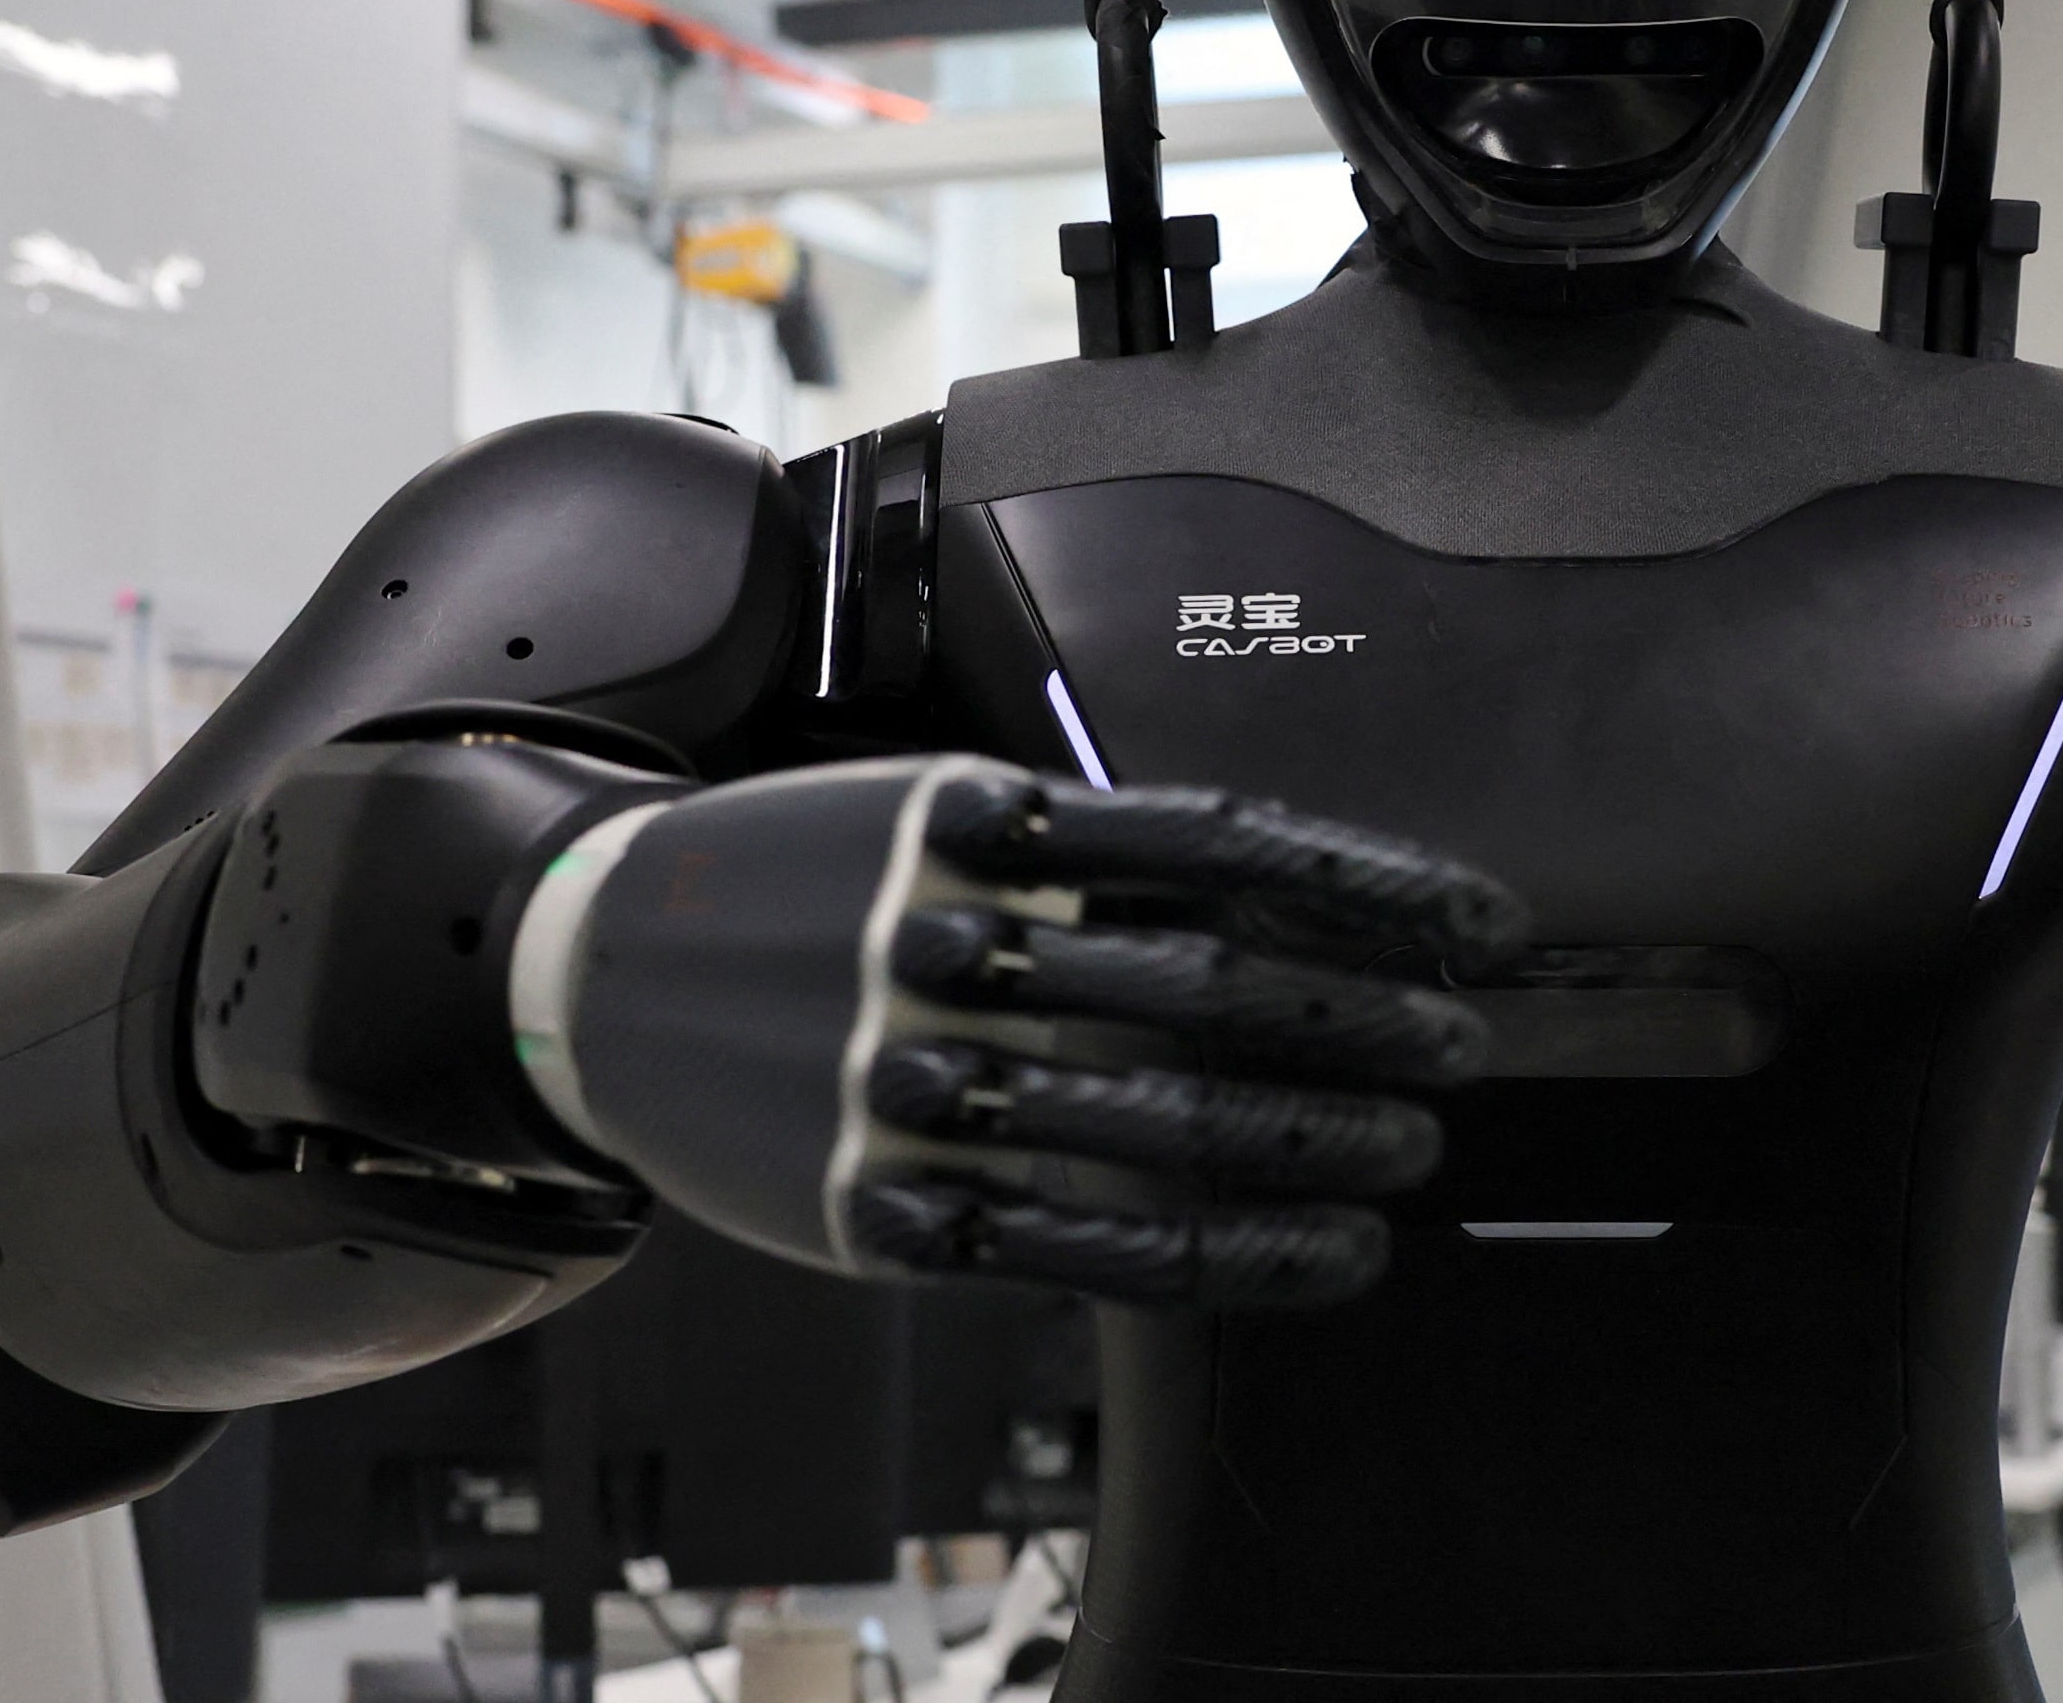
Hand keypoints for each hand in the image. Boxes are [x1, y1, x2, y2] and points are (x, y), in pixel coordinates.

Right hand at [512, 756, 1523, 1309]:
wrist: (586, 964)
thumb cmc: (797, 882)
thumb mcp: (925, 810)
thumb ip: (1078, 849)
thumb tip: (1281, 894)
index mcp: (975, 824)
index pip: (1220, 844)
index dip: (1365, 883)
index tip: (1476, 919)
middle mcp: (948, 946)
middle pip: (1206, 985)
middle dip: (1360, 1019)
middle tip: (1461, 1046)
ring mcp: (909, 1082)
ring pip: (1158, 1120)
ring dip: (1314, 1139)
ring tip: (1411, 1147)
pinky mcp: (883, 1205)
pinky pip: (1085, 1240)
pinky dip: (1226, 1252)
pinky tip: (1321, 1253)